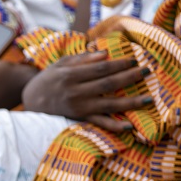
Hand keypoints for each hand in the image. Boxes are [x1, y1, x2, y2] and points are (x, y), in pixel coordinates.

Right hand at [21, 51, 151, 131]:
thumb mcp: (61, 64)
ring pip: (109, 105)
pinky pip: (100, 123)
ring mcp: (78, 107)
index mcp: (71, 76)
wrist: (32, 100)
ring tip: (149, 98)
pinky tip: (130, 125)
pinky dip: (114, 126)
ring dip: (130, 102)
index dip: (119, 64)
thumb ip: (83, 59)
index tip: (135, 59)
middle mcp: (75, 92)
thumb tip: (105, 54)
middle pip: (108, 84)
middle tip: (147, 71)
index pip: (101, 68)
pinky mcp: (79, 118)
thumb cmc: (49, 78)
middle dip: (130, 77)